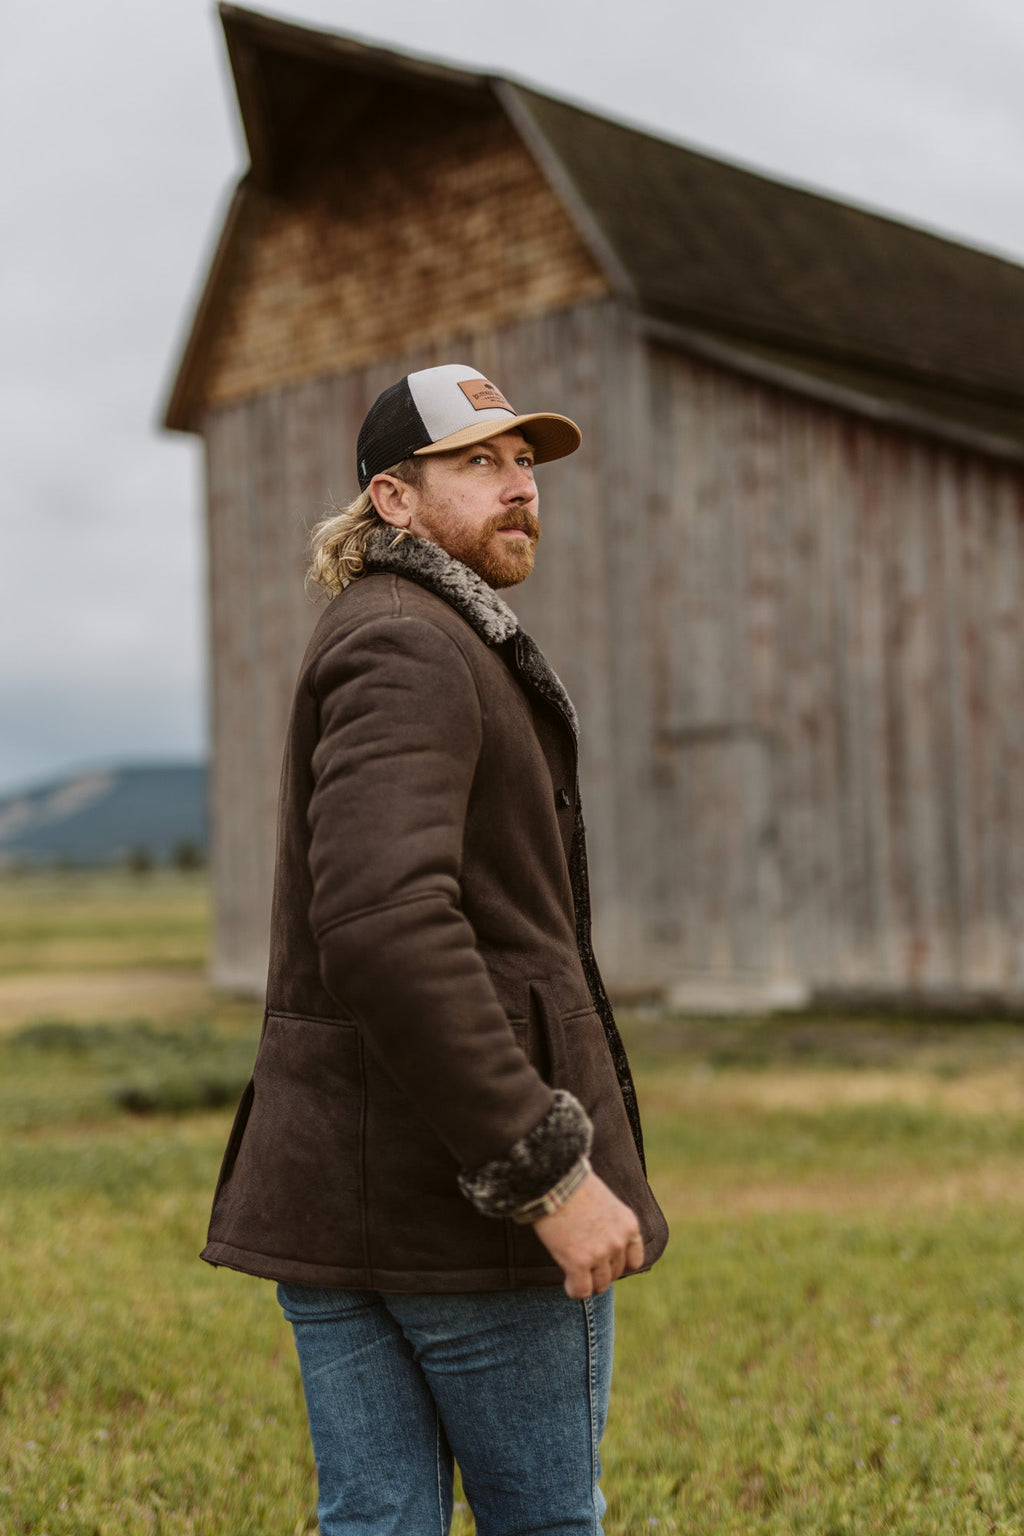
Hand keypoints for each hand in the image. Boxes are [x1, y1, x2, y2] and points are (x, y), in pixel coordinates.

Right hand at [532, 1171, 643, 1297]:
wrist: (554, 1180)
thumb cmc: (573, 1185)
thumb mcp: (604, 1201)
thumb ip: (609, 1223)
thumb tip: (601, 1236)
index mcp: (628, 1225)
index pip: (634, 1260)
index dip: (618, 1263)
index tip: (604, 1261)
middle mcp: (618, 1242)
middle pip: (614, 1274)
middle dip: (599, 1272)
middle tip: (584, 1265)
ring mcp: (600, 1254)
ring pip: (599, 1285)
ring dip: (587, 1282)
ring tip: (574, 1275)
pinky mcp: (578, 1263)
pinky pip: (582, 1290)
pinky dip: (574, 1290)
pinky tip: (567, 1282)